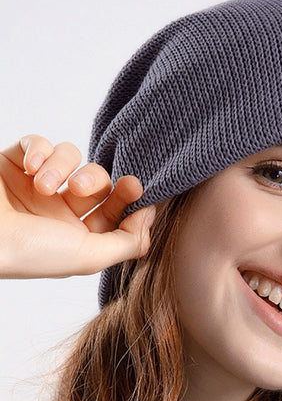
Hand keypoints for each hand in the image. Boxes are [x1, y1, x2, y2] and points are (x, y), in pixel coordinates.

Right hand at [0, 134, 155, 277]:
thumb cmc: (30, 252)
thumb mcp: (89, 257)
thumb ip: (128, 242)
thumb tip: (150, 217)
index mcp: (78, 237)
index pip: (116, 211)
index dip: (130, 198)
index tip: (137, 188)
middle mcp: (59, 212)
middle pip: (99, 182)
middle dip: (98, 180)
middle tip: (86, 186)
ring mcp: (35, 187)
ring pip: (72, 158)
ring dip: (64, 167)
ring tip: (44, 185)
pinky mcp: (12, 164)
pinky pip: (39, 143)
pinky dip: (40, 150)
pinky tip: (31, 167)